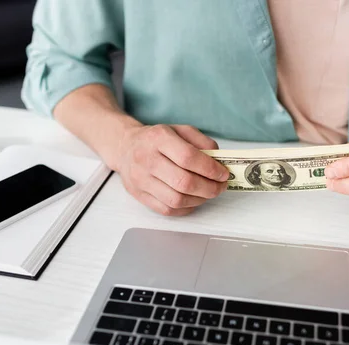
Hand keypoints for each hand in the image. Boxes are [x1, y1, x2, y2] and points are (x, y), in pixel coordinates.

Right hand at [114, 124, 228, 215]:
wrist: (125, 147)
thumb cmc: (156, 140)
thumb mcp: (180, 130)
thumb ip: (202, 142)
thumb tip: (219, 161)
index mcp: (158, 138)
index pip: (188, 157)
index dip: (210, 169)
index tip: (223, 174)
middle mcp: (146, 159)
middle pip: (184, 182)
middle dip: (209, 188)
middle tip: (220, 186)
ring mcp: (140, 180)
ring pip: (176, 200)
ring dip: (199, 200)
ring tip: (208, 193)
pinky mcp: (139, 195)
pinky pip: (167, 210)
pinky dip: (186, 208)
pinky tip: (193, 200)